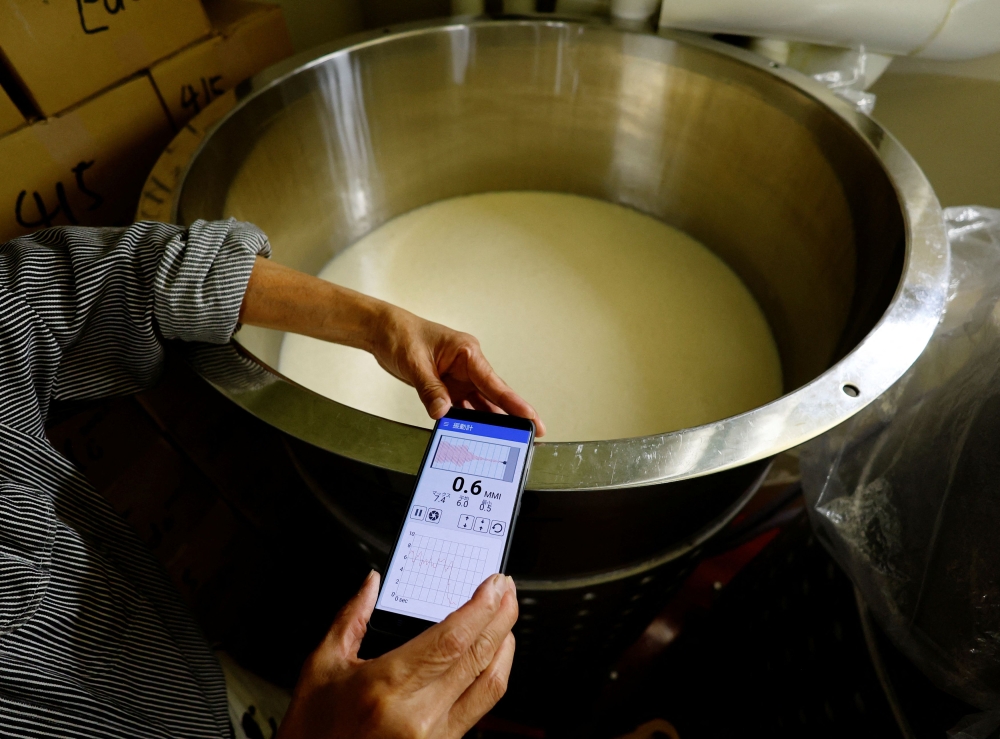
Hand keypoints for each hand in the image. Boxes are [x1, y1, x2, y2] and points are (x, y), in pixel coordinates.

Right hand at [277, 571, 518, 738]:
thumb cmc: (312, 732)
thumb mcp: (321, 668)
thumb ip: (351, 619)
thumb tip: (371, 583)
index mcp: (387, 686)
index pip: (452, 639)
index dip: (481, 608)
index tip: (494, 584)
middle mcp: (418, 715)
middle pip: (478, 657)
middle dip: (501, 617)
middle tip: (506, 590)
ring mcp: (434, 737)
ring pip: (490, 686)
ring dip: (504, 647)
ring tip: (504, 620)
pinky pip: (479, 709)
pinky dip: (491, 678)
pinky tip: (489, 660)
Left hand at [370, 306, 546, 435]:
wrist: (384, 332)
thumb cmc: (402, 335)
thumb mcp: (414, 363)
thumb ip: (430, 389)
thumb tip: (442, 412)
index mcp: (467, 353)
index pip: (494, 383)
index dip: (515, 403)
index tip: (531, 417)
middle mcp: (467, 366)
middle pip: (493, 396)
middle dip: (511, 416)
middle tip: (530, 435)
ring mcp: (459, 378)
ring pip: (480, 404)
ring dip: (490, 422)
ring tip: (506, 442)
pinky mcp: (448, 387)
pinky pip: (462, 407)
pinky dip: (467, 422)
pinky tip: (475, 436)